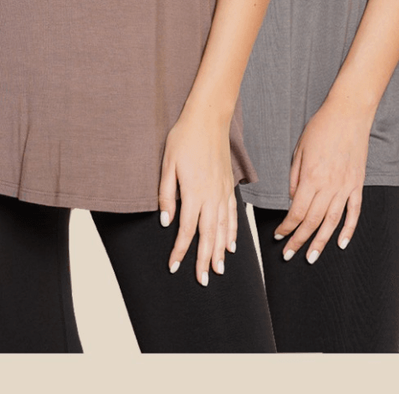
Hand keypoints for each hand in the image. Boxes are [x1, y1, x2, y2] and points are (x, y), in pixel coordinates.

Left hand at [157, 106, 236, 285]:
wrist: (208, 118)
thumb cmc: (184, 139)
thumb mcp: (167, 165)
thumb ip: (167, 195)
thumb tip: (166, 222)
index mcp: (194, 192)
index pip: (187, 230)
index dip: (180, 250)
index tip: (174, 266)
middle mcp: (211, 195)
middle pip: (209, 235)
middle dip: (205, 259)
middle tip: (202, 280)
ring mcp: (223, 191)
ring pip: (223, 228)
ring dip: (220, 251)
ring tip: (219, 270)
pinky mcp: (229, 184)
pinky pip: (233, 214)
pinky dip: (233, 231)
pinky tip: (232, 245)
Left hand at [274, 100, 372, 262]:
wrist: (349, 113)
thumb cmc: (320, 128)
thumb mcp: (299, 149)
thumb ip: (295, 178)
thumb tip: (293, 200)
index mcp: (311, 177)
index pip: (297, 212)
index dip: (287, 228)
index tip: (279, 236)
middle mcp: (329, 185)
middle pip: (312, 221)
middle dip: (299, 240)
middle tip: (289, 254)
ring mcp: (346, 186)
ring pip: (332, 222)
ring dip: (321, 242)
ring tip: (312, 256)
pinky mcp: (358, 183)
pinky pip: (354, 211)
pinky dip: (349, 229)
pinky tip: (341, 243)